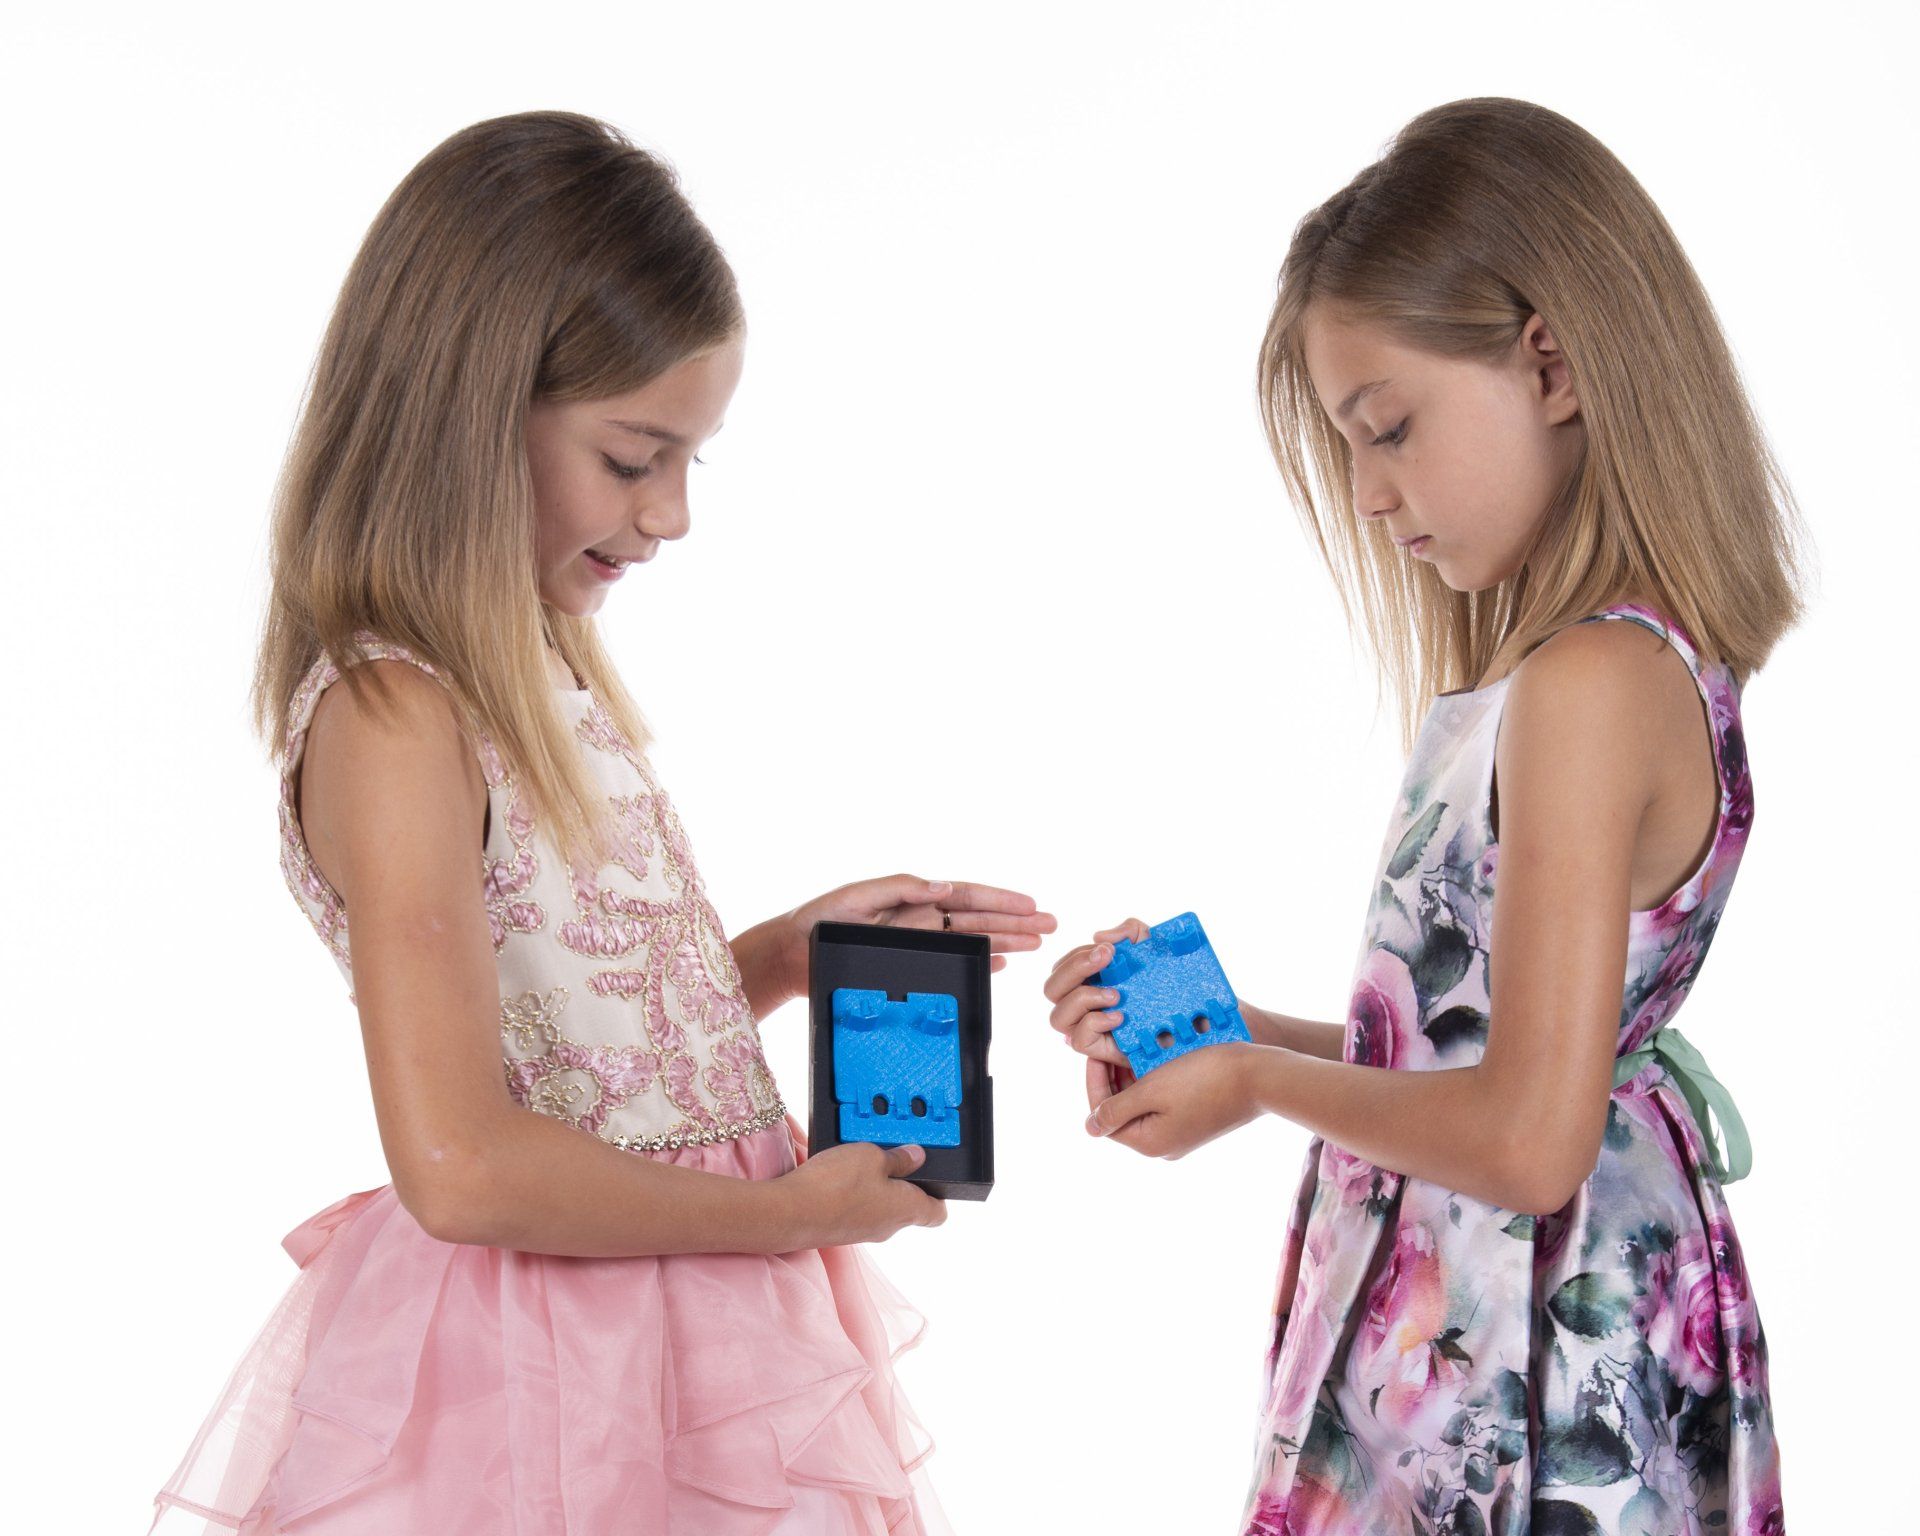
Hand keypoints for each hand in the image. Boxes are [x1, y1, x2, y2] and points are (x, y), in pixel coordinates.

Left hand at [771, 873, 1057, 1000]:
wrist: (791, 956)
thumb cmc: (818, 922)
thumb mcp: (856, 899)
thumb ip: (900, 890)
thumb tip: (942, 889)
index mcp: (910, 897)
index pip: (965, 895)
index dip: (1000, 900)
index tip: (1031, 905)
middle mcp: (919, 917)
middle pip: (977, 917)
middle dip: (1015, 921)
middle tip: (1052, 926)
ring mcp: (917, 940)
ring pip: (972, 938)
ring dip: (1005, 940)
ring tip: (1037, 944)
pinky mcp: (909, 962)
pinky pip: (953, 958)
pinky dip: (979, 959)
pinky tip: (1001, 963)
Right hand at [777, 1140, 948, 1246]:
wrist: (789, 1214)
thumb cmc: (836, 1185)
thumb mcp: (872, 1156)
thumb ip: (899, 1158)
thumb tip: (918, 1157)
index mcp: (907, 1210)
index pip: (937, 1213)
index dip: (940, 1194)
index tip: (935, 1174)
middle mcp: (889, 1227)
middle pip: (908, 1207)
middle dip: (904, 1181)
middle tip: (896, 1152)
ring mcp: (863, 1232)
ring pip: (880, 1206)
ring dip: (876, 1185)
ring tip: (863, 1157)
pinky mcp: (840, 1230)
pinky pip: (857, 1209)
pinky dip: (854, 1192)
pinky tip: (840, 1173)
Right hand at [1041, 916, 1151, 1069]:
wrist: (1182, 1021)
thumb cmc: (1160, 984)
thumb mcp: (1149, 950)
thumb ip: (1129, 932)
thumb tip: (1099, 936)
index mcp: (1083, 981)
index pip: (1062, 967)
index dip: (1079, 955)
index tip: (1109, 949)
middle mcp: (1077, 1005)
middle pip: (1051, 988)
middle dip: (1076, 969)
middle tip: (1107, 959)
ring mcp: (1083, 1028)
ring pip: (1057, 1016)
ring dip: (1083, 999)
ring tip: (1115, 995)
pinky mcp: (1095, 1048)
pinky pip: (1078, 1039)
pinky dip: (1095, 1023)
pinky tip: (1119, 1016)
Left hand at [1083, 1040, 1264, 1159]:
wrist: (1260, 1075)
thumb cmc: (1205, 1078)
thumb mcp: (1152, 1090)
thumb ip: (1117, 1108)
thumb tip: (1090, 1127)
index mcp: (1150, 1143)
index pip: (1104, 1116)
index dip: (1095, 1082)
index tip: (1096, 1052)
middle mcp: (1164, 1144)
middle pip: (1123, 1110)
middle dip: (1115, 1078)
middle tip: (1114, 1045)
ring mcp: (1182, 1133)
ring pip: (1144, 1103)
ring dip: (1135, 1076)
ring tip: (1135, 1047)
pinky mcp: (1197, 1119)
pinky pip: (1164, 1100)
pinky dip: (1156, 1079)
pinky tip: (1158, 1055)